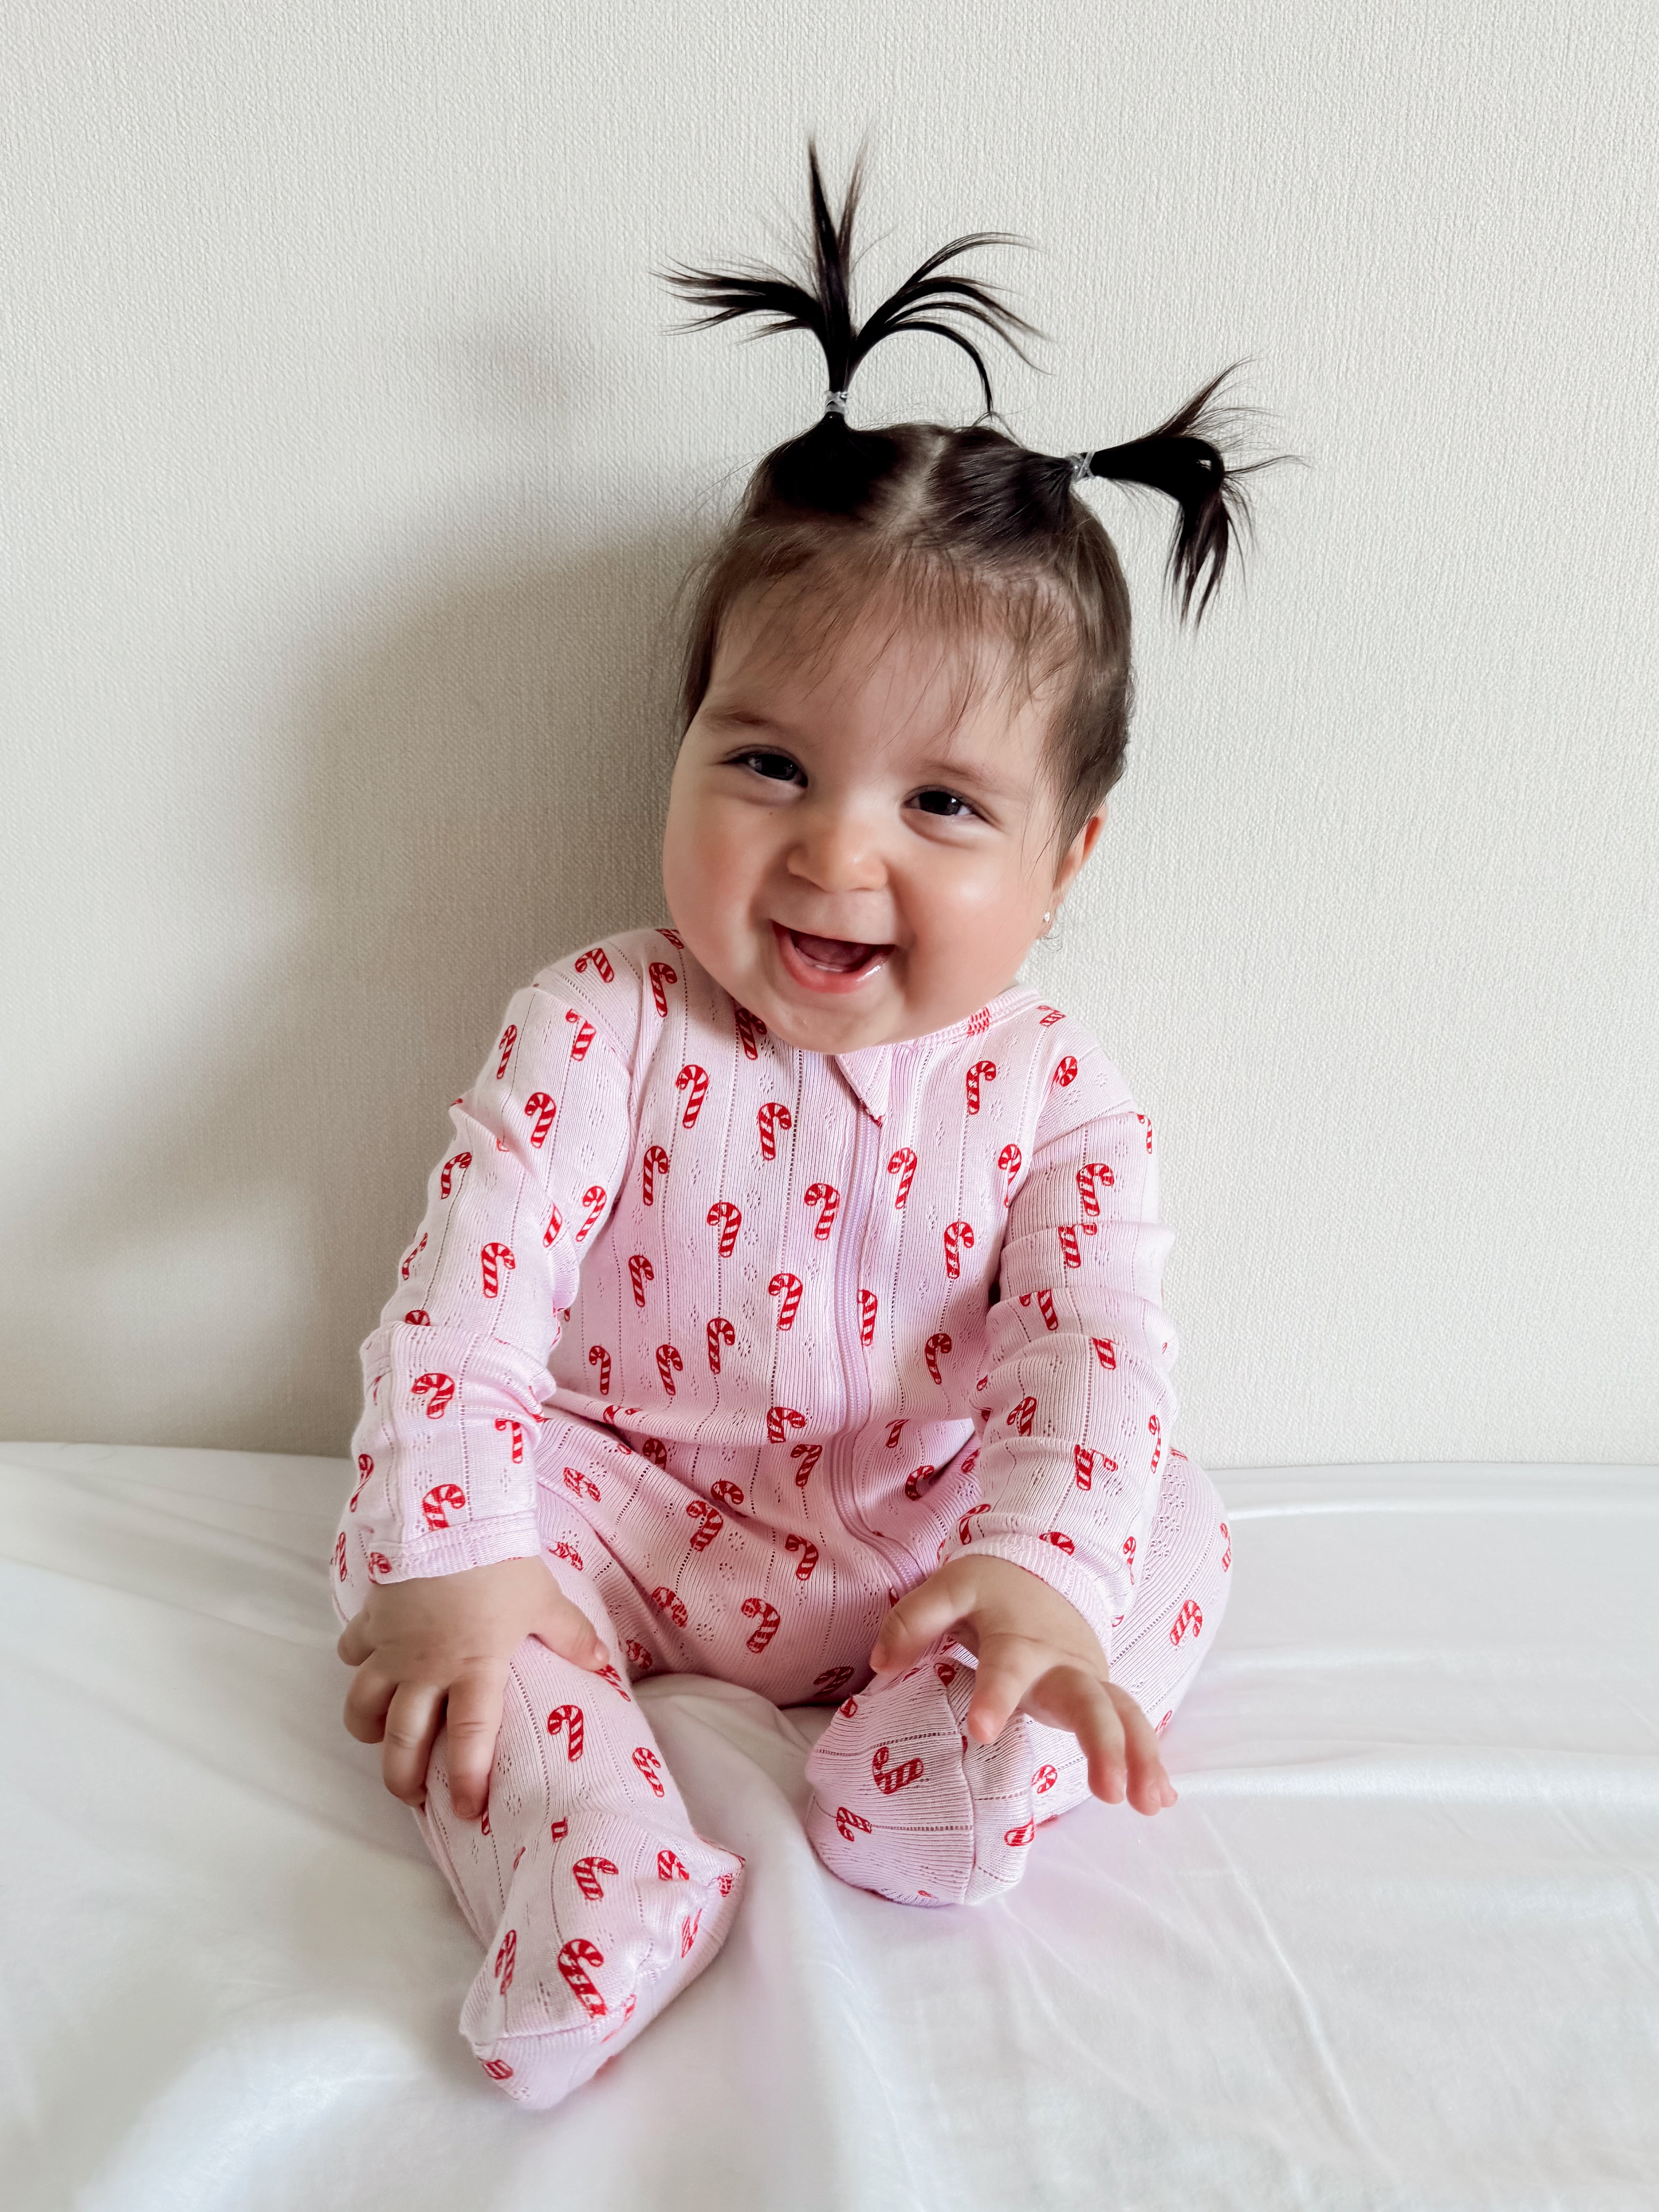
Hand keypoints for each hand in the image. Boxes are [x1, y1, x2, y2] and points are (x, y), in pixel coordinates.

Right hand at [336, 1554, 605, 1818]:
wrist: (447, 1515)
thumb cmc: (499, 1561)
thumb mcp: (543, 1600)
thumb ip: (570, 1635)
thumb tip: (601, 1664)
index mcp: (474, 1669)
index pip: (468, 1740)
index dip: (465, 1780)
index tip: (465, 1810)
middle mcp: (426, 1668)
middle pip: (402, 1740)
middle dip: (401, 1777)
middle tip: (411, 1796)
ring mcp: (392, 1646)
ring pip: (363, 1706)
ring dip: (369, 1729)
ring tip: (381, 1738)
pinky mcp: (371, 1620)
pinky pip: (350, 1652)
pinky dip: (354, 1663)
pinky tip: (365, 1664)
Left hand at [869, 1554, 1175, 1815]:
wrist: (1045, 1571)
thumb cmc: (992, 1589)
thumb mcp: (950, 1588)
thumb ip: (914, 1620)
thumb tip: (882, 1662)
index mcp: (1019, 1637)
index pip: (1007, 1667)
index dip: (995, 1696)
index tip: (981, 1731)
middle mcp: (1062, 1662)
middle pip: (1088, 1701)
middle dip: (1103, 1745)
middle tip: (1109, 1792)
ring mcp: (1088, 1679)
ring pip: (1122, 1716)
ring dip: (1139, 1758)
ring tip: (1148, 1803)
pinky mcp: (1100, 1693)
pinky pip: (1131, 1724)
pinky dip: (1149, 1759)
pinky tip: (1160, 1800)